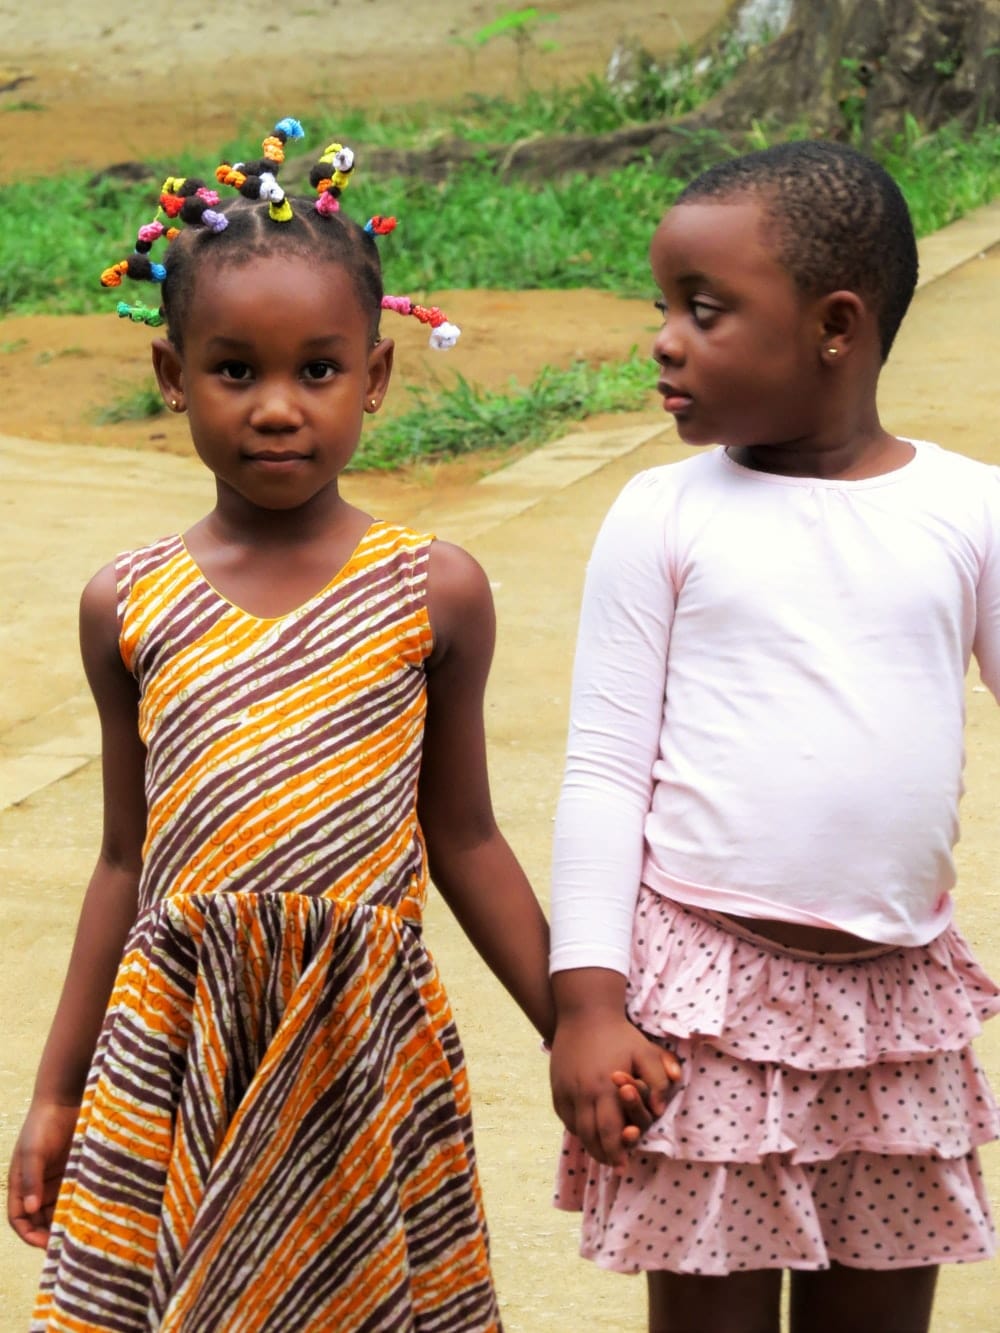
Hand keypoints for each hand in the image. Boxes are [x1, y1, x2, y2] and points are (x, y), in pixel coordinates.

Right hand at [8, 1101, 78, 1247]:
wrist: (65, 1100)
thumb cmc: (42, 1125)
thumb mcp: (33, 1153)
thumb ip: (31, 1180)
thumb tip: (30, 1210)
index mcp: (21, 1185)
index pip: (20, 1220)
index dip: (29, 1234)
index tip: (45, 1245)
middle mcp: (38, 1187)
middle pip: (41, 1219)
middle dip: (51, 1233)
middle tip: (69, 1243)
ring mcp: (57, 1180)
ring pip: (60, 1209)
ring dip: (67, 1221)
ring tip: (82, 1232)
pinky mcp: (75, 1172)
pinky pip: (76, 1194)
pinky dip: (81, 1205)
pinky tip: (93, 1212)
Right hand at [550, 1013, 679, 1170]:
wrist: (585, 1012)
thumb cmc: (620, 1034)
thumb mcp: (646, 1051)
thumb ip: (658, 1080)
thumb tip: (659, 1110)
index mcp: (604, 1087)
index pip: (609, 1131)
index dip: (616, 1151)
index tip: (623, 1165)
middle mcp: (582, 1092)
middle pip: (589, 1136)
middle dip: (602, 1154)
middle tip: (614, 1166)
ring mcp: (566, 1089)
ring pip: (575, 1128)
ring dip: (588, 1143)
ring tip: (601, 1154)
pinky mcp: (556, 1085)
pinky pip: (565, 1115)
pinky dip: (575, 1128)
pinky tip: (586, 1132)